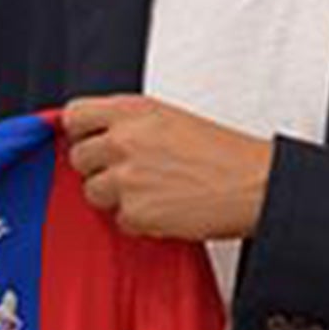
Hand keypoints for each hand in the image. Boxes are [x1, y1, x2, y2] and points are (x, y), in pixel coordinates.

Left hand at [62, 95, 272, 240]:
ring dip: (116, 196)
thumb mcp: (168, 118)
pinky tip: (165, 207)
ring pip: (93, 191)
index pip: (75, 116)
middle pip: (79, 157)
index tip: (91, 141)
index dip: (82, 132)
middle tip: (131, 171)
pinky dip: (138, 219)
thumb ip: (128, 124)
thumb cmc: (222, 153)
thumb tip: (97, 137)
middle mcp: (123, 139)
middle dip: (99, 167)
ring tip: (152, 190)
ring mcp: (125, 176)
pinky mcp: (134, 211)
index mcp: (132, 110)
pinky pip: (118, 219)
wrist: (253, 185)